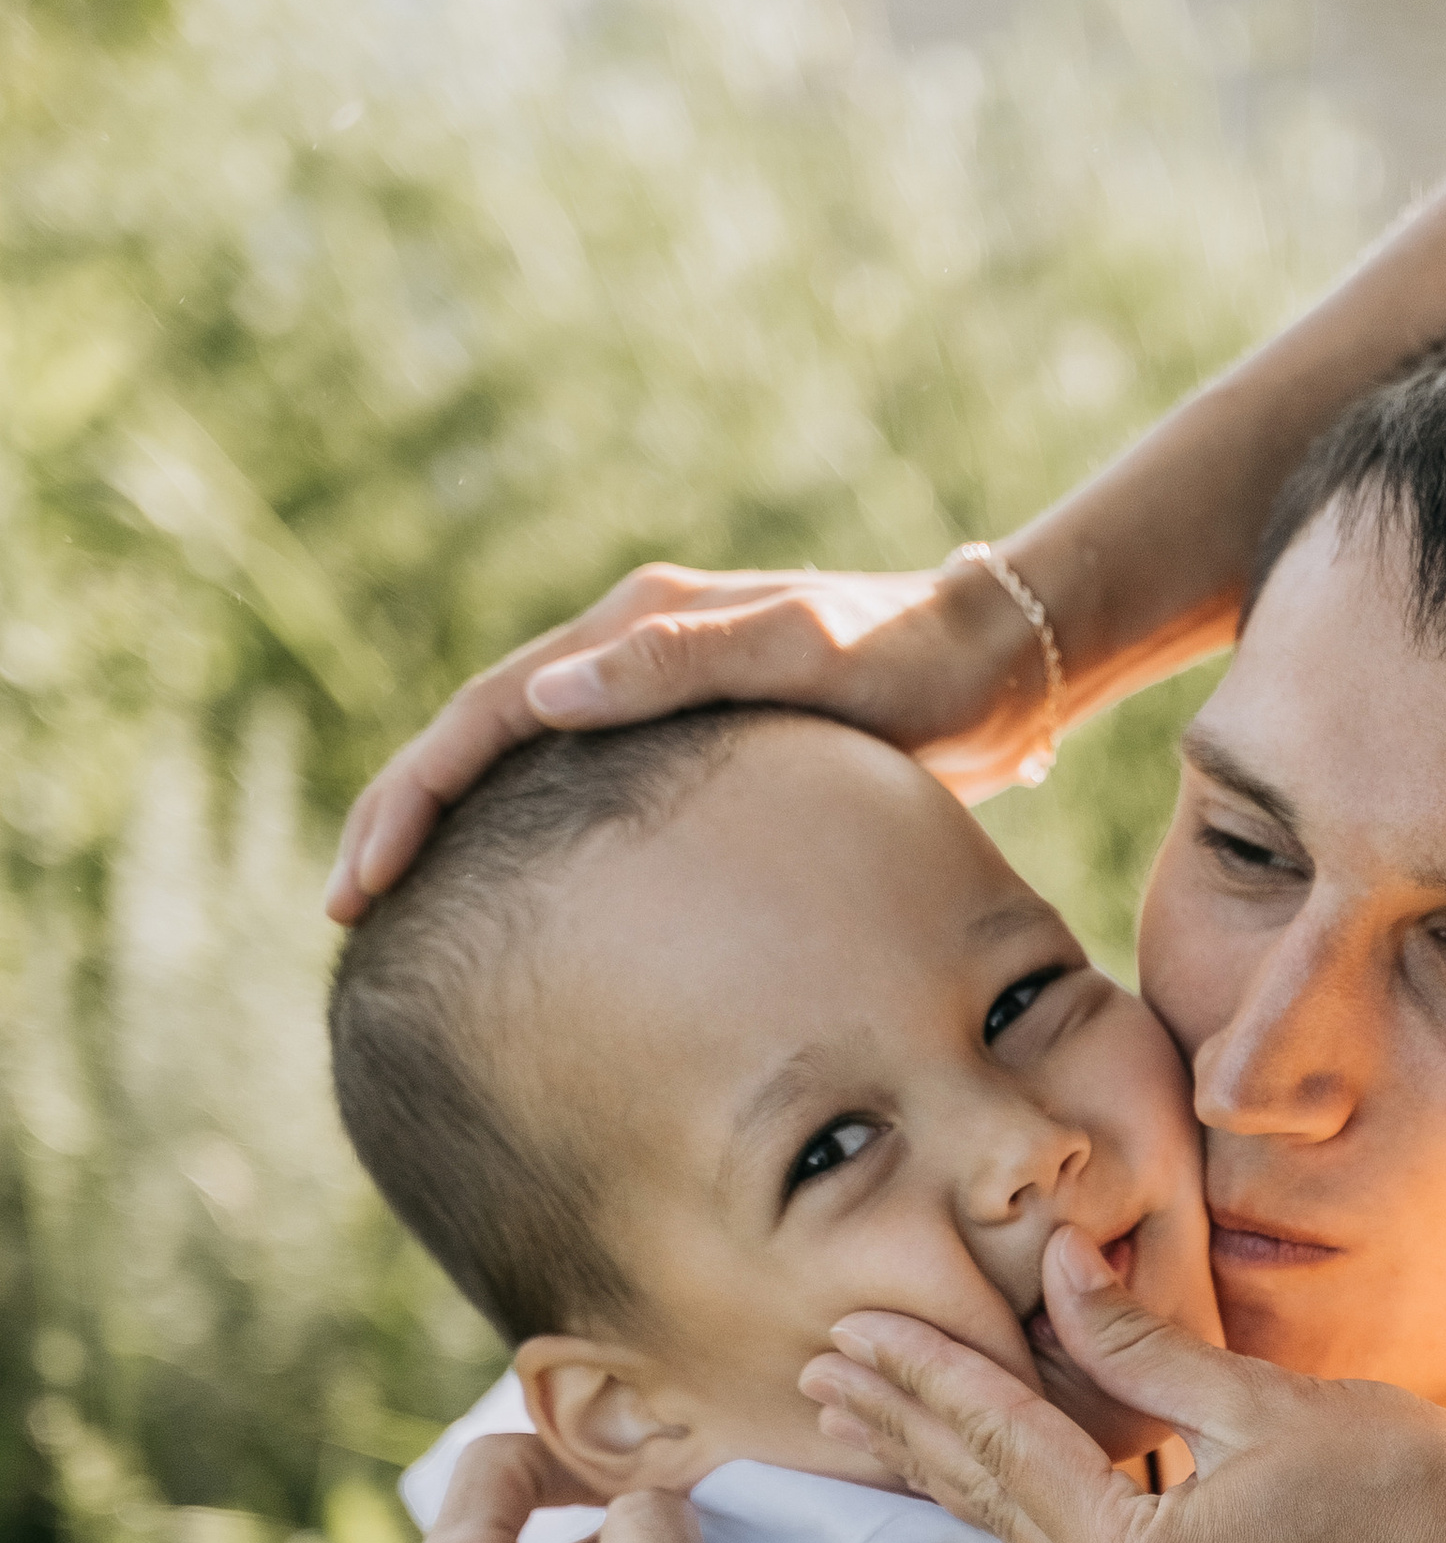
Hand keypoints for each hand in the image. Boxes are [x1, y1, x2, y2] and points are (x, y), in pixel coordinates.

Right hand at [326, 555, 1049, 920]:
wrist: (1003, 660)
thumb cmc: (915, 663)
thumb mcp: (807, 656)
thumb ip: (685, 665)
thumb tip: (545, 693)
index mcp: (636, 629)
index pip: (485, 716)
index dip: (414, 796)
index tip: (364, 880)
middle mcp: (631, 647)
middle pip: (479, 736)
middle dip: (403, 818)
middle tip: (344, 913)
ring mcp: (659, 689)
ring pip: (518, 763)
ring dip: (449, 827)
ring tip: (396, 911)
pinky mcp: (694, 734)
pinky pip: (576, 786)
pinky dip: (521, 835)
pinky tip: (511, 900)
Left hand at [802, 1226, 1445, 1542]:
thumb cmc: (1407, 1477)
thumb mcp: (1260, 1399)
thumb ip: (1138, 1346)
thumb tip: (1052, 1266)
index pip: (1008, 1453)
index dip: (931, 1379)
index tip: (856, 1327)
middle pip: (995, 1509)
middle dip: (907, 1430)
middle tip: (817, 1370)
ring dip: (950, 1472)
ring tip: (862, 1414)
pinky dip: (1022, 1509)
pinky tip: (971, 1473)